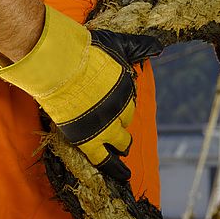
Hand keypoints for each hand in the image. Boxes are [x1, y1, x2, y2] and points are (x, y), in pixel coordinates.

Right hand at [0, 5, 162, 179]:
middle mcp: (121, 107)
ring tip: (122, 154)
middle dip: (122, 120)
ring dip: (122, 146)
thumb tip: (158, 47)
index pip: (128, 98)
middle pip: (125, 118)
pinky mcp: (89, 139)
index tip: (114, 99)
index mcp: (127, 86)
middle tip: (117, 125)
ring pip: (120, 141)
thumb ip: (138, 46)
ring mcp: (107, 125)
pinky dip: (113, 167)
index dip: (120, 99)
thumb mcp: (118, 44)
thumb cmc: (85, 52)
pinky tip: (122, 175)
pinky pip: (103, 159)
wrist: (61, 66)